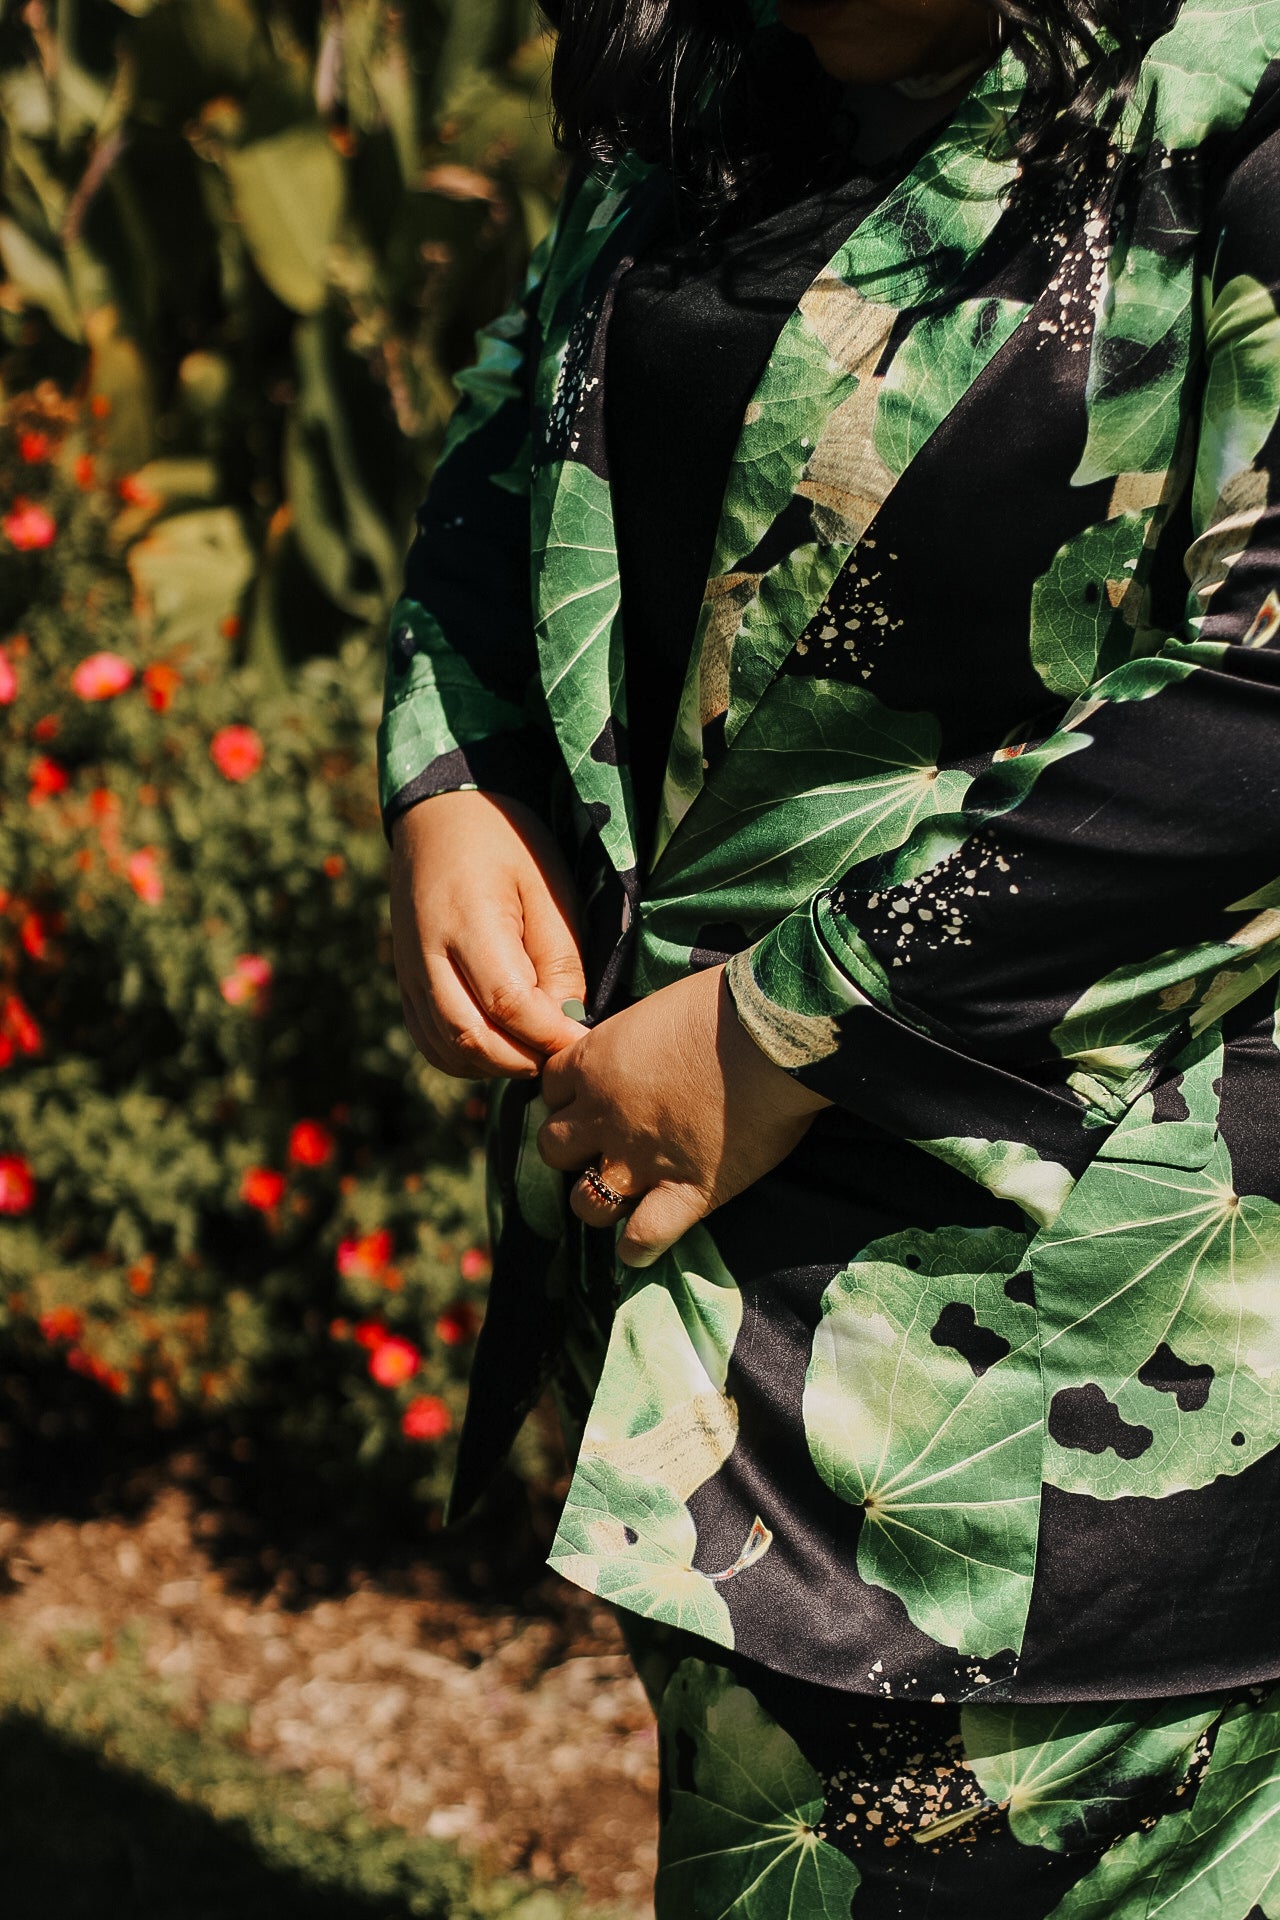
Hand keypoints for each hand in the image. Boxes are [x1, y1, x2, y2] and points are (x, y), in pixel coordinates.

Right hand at [389, 790, 585, 1078]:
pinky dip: (468, 1061)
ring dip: (497, 1066)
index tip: (584, 1042)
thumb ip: (559, 959)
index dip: (548, 1034)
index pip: (506, 1002)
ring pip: (448, 1050)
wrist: (439, 819)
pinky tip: (503, 1049)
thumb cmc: (506, 846)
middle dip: (523, 1059)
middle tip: (562, 1055)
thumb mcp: (548, 889)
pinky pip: (431, 1043)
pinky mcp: (405, 985)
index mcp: (466, 920)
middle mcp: (426, 954)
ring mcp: (409, 973)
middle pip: (471, 1037)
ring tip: (537, 1052)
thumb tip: (567, 1024)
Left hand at [537, 966, 829, 1266]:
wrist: (772, 1035)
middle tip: (603, 1145)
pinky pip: (642, 1239)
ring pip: (585, 1202)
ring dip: (596, 1201)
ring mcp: (640, 1161)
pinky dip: (638, 1248)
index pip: (551, 1089)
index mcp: (595, 1063)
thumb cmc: (724, 1007)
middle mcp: (605, 1116)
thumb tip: (643, 1050)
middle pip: (553, 1147)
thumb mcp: (657, 1010)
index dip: (570, 1096)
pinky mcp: (685, 1194)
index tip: (590, 1098)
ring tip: (620, 1195)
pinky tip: (643, 1245)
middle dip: (572, 1149)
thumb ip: (635, 1040)